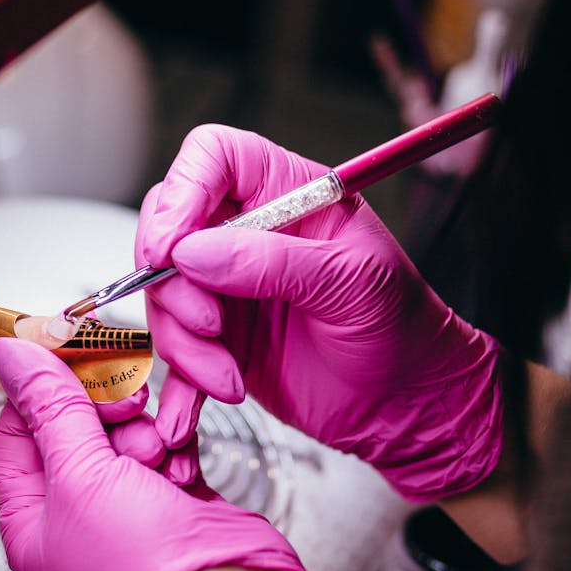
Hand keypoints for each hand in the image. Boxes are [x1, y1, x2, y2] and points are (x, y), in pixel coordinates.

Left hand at [0, 337, 335, 570]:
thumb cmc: (144, 565)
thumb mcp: (80, 473)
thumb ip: (49, 406)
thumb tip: (11, 356)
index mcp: (30, 521)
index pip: (14, 434)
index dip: (36, 391)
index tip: (61, 353)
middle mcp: (72, 514)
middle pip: (72, 427)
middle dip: (102, 411)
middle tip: (126, 404)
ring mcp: (124, 504)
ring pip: (122, 431)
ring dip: (143, 431)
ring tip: (158, 453)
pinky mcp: (170, 493)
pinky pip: (164, 443)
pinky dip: (175, 445)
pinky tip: (182, 468)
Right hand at [136, 125, 502, 501]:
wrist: (406, 405)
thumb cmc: (402, 329)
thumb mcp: (354, 283)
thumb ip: (274, 262)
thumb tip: (194, 253)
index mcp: (287, 194)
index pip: (213, 157)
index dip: (182, 193)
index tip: (172, 247)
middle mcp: (247, 234)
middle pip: (169, 227)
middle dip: (174, 284)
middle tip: (209, 324)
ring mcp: (226, 287)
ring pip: (164, 296)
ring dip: (183, 345)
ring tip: (226, 377)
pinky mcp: (217, 339)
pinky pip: (172, 350)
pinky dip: (178, 384)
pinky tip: (193, 413)